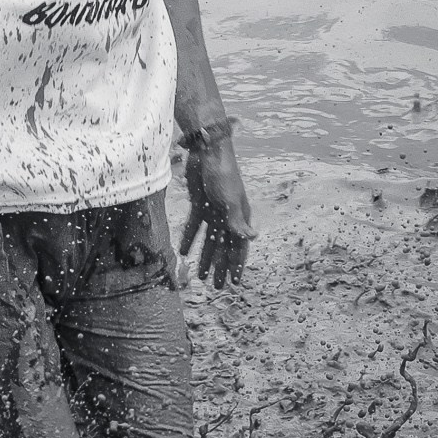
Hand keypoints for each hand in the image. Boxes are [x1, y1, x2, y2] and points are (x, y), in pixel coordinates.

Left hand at [180, 136, 254, 288]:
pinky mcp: (198, 203)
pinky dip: (189, 238)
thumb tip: (253, 238)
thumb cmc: (224, 175)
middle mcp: (227, 216)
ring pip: (208, 240)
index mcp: (239, 216)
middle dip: (220, 267)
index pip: (239, 246)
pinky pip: (194, 226)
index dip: (237, 265)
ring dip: (205, 257)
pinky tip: (183, 252)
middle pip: (223, 247)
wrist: (207, 152)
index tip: (234, 283)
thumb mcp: (230, 201)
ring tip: (200, 275)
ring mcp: (212, 210)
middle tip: (217, 286)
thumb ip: (238, 222)